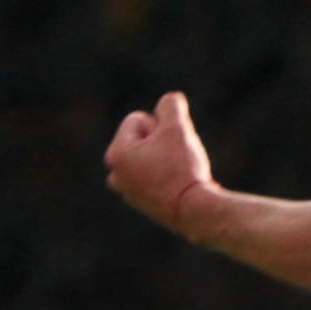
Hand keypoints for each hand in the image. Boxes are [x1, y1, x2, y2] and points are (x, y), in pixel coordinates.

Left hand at [102, 92, 217, 234]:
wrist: (194, 211)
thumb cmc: (183, 168)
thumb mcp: (179, 129)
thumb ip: (171, 106)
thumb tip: (170, 98)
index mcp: (116, 153)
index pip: (139, 119)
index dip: (163, 125)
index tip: (172, 144)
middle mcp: (115, 173)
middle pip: (142, 140)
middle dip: (160, 143)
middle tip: (177, 160)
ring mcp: (127, 192)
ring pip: (148, 160)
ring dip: (162, 161)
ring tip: (178, 175)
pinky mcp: (142, 205)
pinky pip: (153, 180)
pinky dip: (166, 180)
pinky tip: (180, 189)